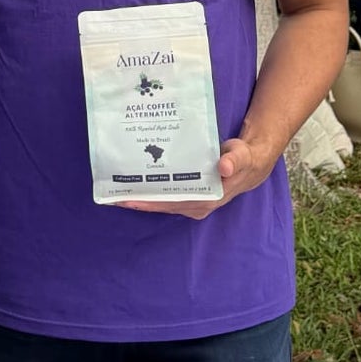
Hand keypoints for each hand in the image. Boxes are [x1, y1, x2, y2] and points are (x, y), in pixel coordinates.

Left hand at [115, 136, 276, 217]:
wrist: (247, 164)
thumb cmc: (242, 159)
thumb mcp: (241, 156)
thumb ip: (235, 160)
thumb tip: (224, 166)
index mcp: (207, 199)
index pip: (174, 203)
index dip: (152, 202)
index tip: (130, 199)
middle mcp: (196, 205)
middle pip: (162, 205)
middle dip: (138, 201)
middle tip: (113, 195)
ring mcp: (191, 202)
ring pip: (161, 202)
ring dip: (141, 197)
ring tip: (116, 190)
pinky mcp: (187, 195)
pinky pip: (165, 196)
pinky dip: (150, 191)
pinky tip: (134, 183)